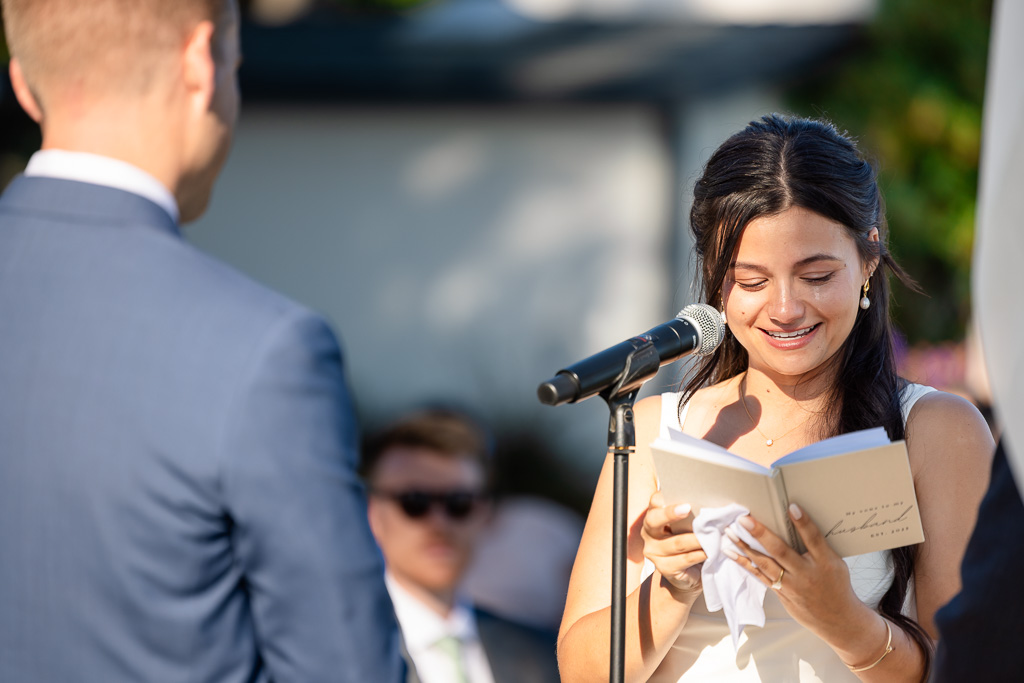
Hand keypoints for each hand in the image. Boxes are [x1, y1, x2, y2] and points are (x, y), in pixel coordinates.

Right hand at [641, 492, 706, 598]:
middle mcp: (648, 534)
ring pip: (677, 542)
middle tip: (687, 508)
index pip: (653, 504)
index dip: (661, 499)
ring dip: (697, 539)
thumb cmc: (690, 544)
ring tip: (713, 535)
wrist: (689, 576)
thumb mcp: (687, 527)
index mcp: (653, 518)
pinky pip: (685, 559)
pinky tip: (710, 551)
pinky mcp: (664, 568)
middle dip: (670, 513)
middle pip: (654, 520)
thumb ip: (690, 516)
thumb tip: (709, 502)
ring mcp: (654, 553)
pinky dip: (700, 554)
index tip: (676, 497)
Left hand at [724, 504, 863, 641]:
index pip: (814, 539)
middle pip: (781, 551)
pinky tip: (731, 553)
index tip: (791, 507)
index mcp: (825, 563)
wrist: (838, 621)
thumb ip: (818, 546)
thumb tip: (797, 522)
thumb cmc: (836, 586)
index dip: (803, 523)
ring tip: (730, 533)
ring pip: (765, 564)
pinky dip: (745, 564)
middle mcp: (806, 574)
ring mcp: (792, 586)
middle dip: (761, 534)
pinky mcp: (781, 593)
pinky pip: (760, 576)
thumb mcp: (836, 563)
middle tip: (744, 520)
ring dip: (745, 547)